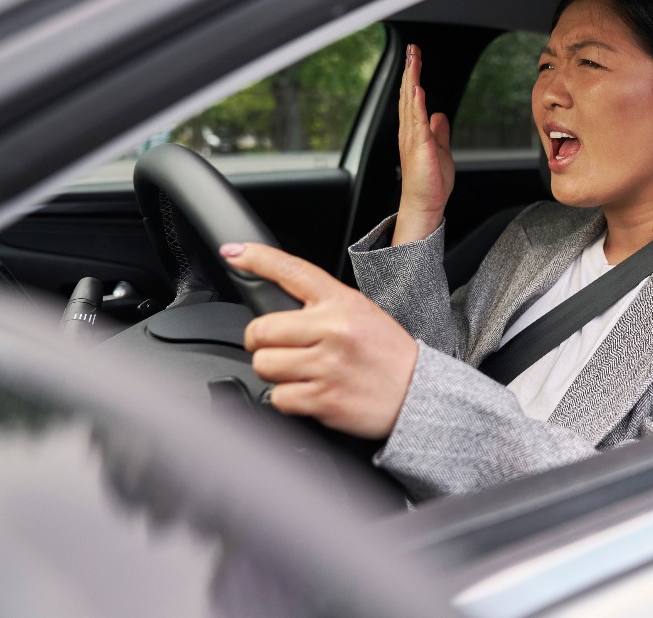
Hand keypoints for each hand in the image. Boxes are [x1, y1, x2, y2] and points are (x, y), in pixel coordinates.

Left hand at [220, 242, 417, 437]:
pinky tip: (312, 394)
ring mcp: (326, 366)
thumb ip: (323, 308)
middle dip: (262, 343)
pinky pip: (278, 397)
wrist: (419, 394)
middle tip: (282, 349)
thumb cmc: (389, 355)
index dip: (257, 258)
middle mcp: (333, 330)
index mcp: (342, 303)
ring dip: (276, 373)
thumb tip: (280, 311)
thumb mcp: (362, 314)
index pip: (292, 271)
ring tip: (304, 374)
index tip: (233, 252)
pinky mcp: (322, 399)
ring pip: (264, 364)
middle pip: (260, 330)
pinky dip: (288, 400)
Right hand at [394, 44, 453, 244]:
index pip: (412, 97)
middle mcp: (410, 131)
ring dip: (411, 80)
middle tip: (412, 49)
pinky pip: (417, 121)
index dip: (413, 76)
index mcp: (414, 131)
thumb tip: (439, 115)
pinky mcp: (420, 148)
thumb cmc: (431, 182)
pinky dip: (416, 104)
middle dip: (410, 71)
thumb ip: (439, 131)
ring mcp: (413, 138)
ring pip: (410, 103)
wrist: (425, 204)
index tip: (415, 57)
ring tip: (412, 60)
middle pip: (408, 94)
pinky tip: (416, 88)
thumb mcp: (440, 149)